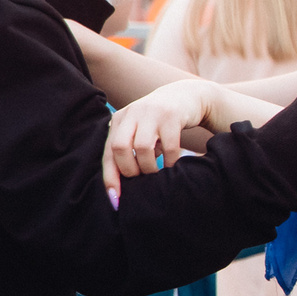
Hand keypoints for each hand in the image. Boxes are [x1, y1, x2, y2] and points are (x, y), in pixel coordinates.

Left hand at [103, 79, 221, 196]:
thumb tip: (121, 182)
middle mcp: (132, 113)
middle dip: (130, 169)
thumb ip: (129, 147)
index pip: (108, 151)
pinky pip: (169, 146)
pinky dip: (170, 160)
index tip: (116, 199)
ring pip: (142, 147)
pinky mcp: (172, 115)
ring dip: (149, 166)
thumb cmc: (160, 121)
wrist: (187, 96)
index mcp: (120, 119)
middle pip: (120, 147)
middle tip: (141, 177)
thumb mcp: (140, 129)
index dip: (111, 177)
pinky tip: (173, 165)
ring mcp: (152, 113)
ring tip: (157, 171)